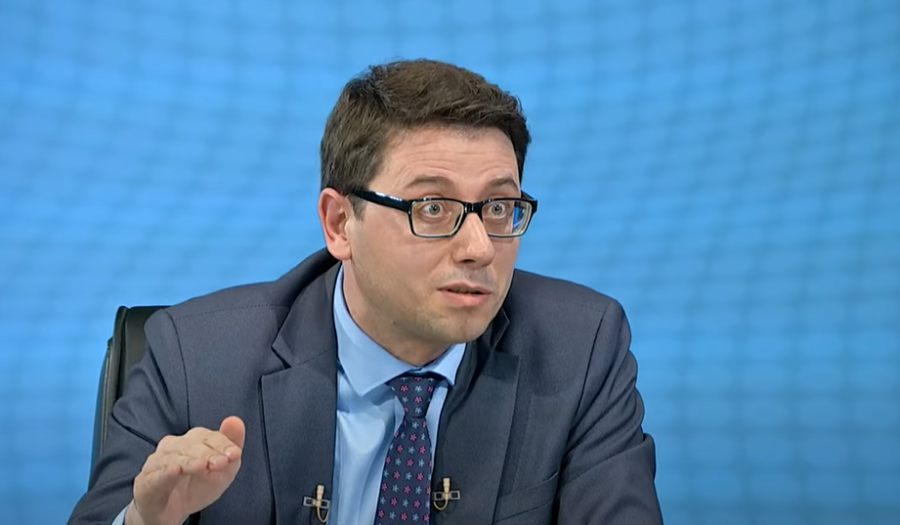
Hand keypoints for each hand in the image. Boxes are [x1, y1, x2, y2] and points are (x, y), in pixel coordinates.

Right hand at [125, 416, 244, 524]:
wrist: (169, 511)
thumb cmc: (195, 486)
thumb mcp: (221, 471)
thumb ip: (230, 446)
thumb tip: (236, 420)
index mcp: (191, 441)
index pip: (207, 436)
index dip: (222, 443)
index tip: (235, 454)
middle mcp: (172, 447)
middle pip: (190, 444)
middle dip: (208, 453)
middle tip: (221, 463)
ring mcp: (157, 463)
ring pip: (173, 457)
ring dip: (190, 461)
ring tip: (203, 466)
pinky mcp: (146, 482)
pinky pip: (156, 475)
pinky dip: (165, 472)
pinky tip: (176, 470)